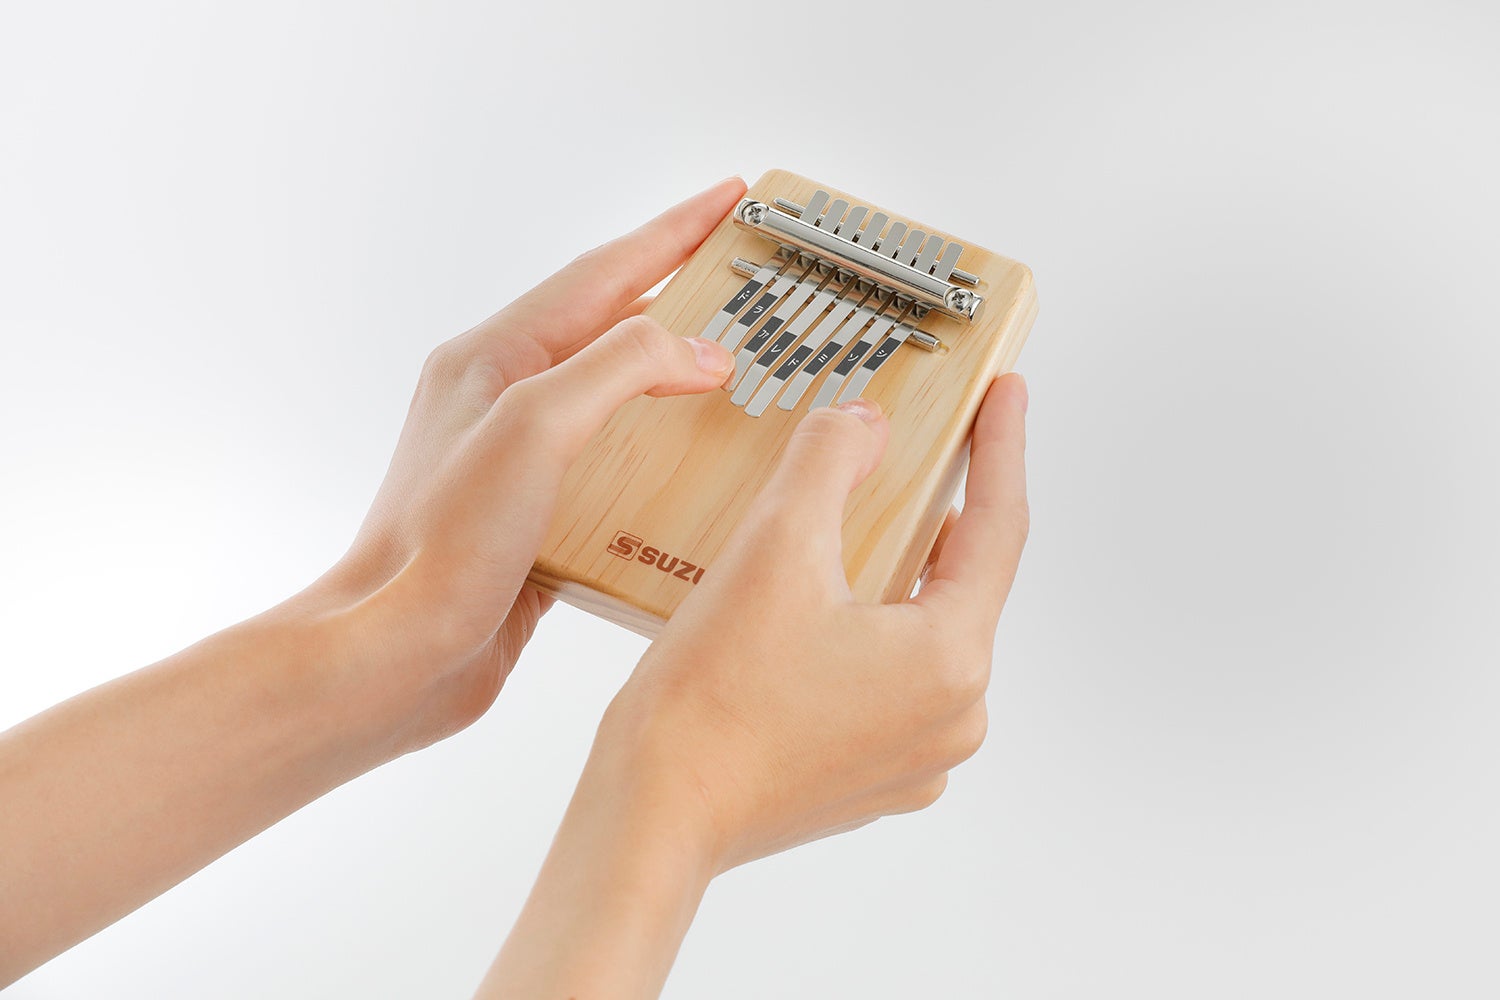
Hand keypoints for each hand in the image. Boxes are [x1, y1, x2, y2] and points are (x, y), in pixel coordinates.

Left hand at [306, 177, 746, 751]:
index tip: (732, 198)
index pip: (604, 273)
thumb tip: (701, 354)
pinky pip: (615, 464)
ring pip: (617, 396)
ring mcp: (520, 460)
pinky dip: (663, 451)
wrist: (397, 655)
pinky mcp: (539, 518)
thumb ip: (620, 368)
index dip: (674, 232)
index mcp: (494, 357)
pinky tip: (700, 468)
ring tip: (741, 364)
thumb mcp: (535, 426)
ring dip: (677, 373)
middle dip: (681, 292)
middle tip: (749, 276)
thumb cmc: (441, 543)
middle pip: (611, 325)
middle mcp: (505, 399)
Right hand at [611, 376, 1028, 869]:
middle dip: (940, 513)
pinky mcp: (873, 779)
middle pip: (959, 584)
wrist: (654, 815)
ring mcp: (916, 757)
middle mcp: (953, 718)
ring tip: (858, 527)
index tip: (1009, 393)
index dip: (1002, 448)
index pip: (997, 528)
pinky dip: (869, 633)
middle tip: (923, 450)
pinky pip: (890, 682)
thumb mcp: (773, 549)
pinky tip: (820, 610)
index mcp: (949, 660)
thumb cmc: (709, 702)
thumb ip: (830, 461)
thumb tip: (867, 425)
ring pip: (922, 633)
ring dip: (897, 576)